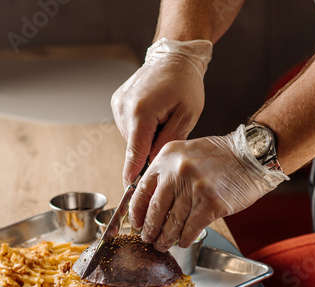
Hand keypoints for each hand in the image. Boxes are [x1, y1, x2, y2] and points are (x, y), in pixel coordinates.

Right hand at [111, 38, 212, 185]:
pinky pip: (129, 127)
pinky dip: (141, 128)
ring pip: (132, 138)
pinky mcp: (117, 103)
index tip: (129, 192)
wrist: (174, 56)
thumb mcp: (187, 116)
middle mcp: (124, 109)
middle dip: (150, 149)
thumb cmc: (185, 84)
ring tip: (162, 119)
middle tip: (169, 131)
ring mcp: (118, 105)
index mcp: (141, 112)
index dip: (133, 175)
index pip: (135, 153)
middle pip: (135, 147)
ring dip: (146, 138)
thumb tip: (154, 164)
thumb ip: (168, 142)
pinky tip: (153, 114)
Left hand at [128, 125, 288, 251]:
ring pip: (173, 223)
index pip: (142, 190)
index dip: (137, 212)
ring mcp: (194, 188)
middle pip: (156, 210)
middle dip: (150, 230)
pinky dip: (185, 239)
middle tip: (148, 239)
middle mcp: (177, 171)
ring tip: (164, 244)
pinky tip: (183, 242)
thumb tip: (152, 204)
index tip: (136, 223)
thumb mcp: (186, 154)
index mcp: (167, 157)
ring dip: (166, 238)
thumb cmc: (221, 157)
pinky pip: (191, 229)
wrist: (252, 156)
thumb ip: (169, 173)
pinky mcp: (211, 203)